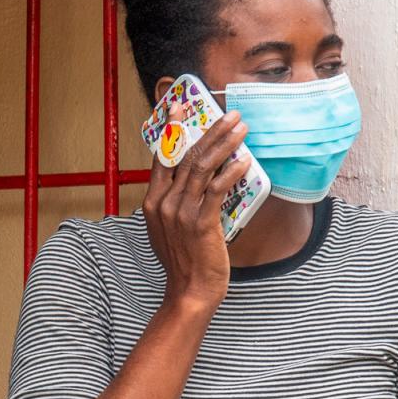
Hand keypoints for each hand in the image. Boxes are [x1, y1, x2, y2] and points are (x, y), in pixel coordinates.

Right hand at [141, 106, 250, 313]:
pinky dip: (232, 172)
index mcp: (153, 201)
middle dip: (211, 131)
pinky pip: (217, 189)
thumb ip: (175, 203)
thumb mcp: (169, 228)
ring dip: (225, 144)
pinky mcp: (201, 222)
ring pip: (203, 166)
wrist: (189, 291)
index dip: (173, 129)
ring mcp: (181, 211)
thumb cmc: (184, 261)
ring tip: (241, 129)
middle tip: (230, 115)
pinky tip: (244, 161)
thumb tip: (194, 181)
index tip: (181, 107)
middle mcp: (164, 202)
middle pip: (187, 155)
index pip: (163, 156)